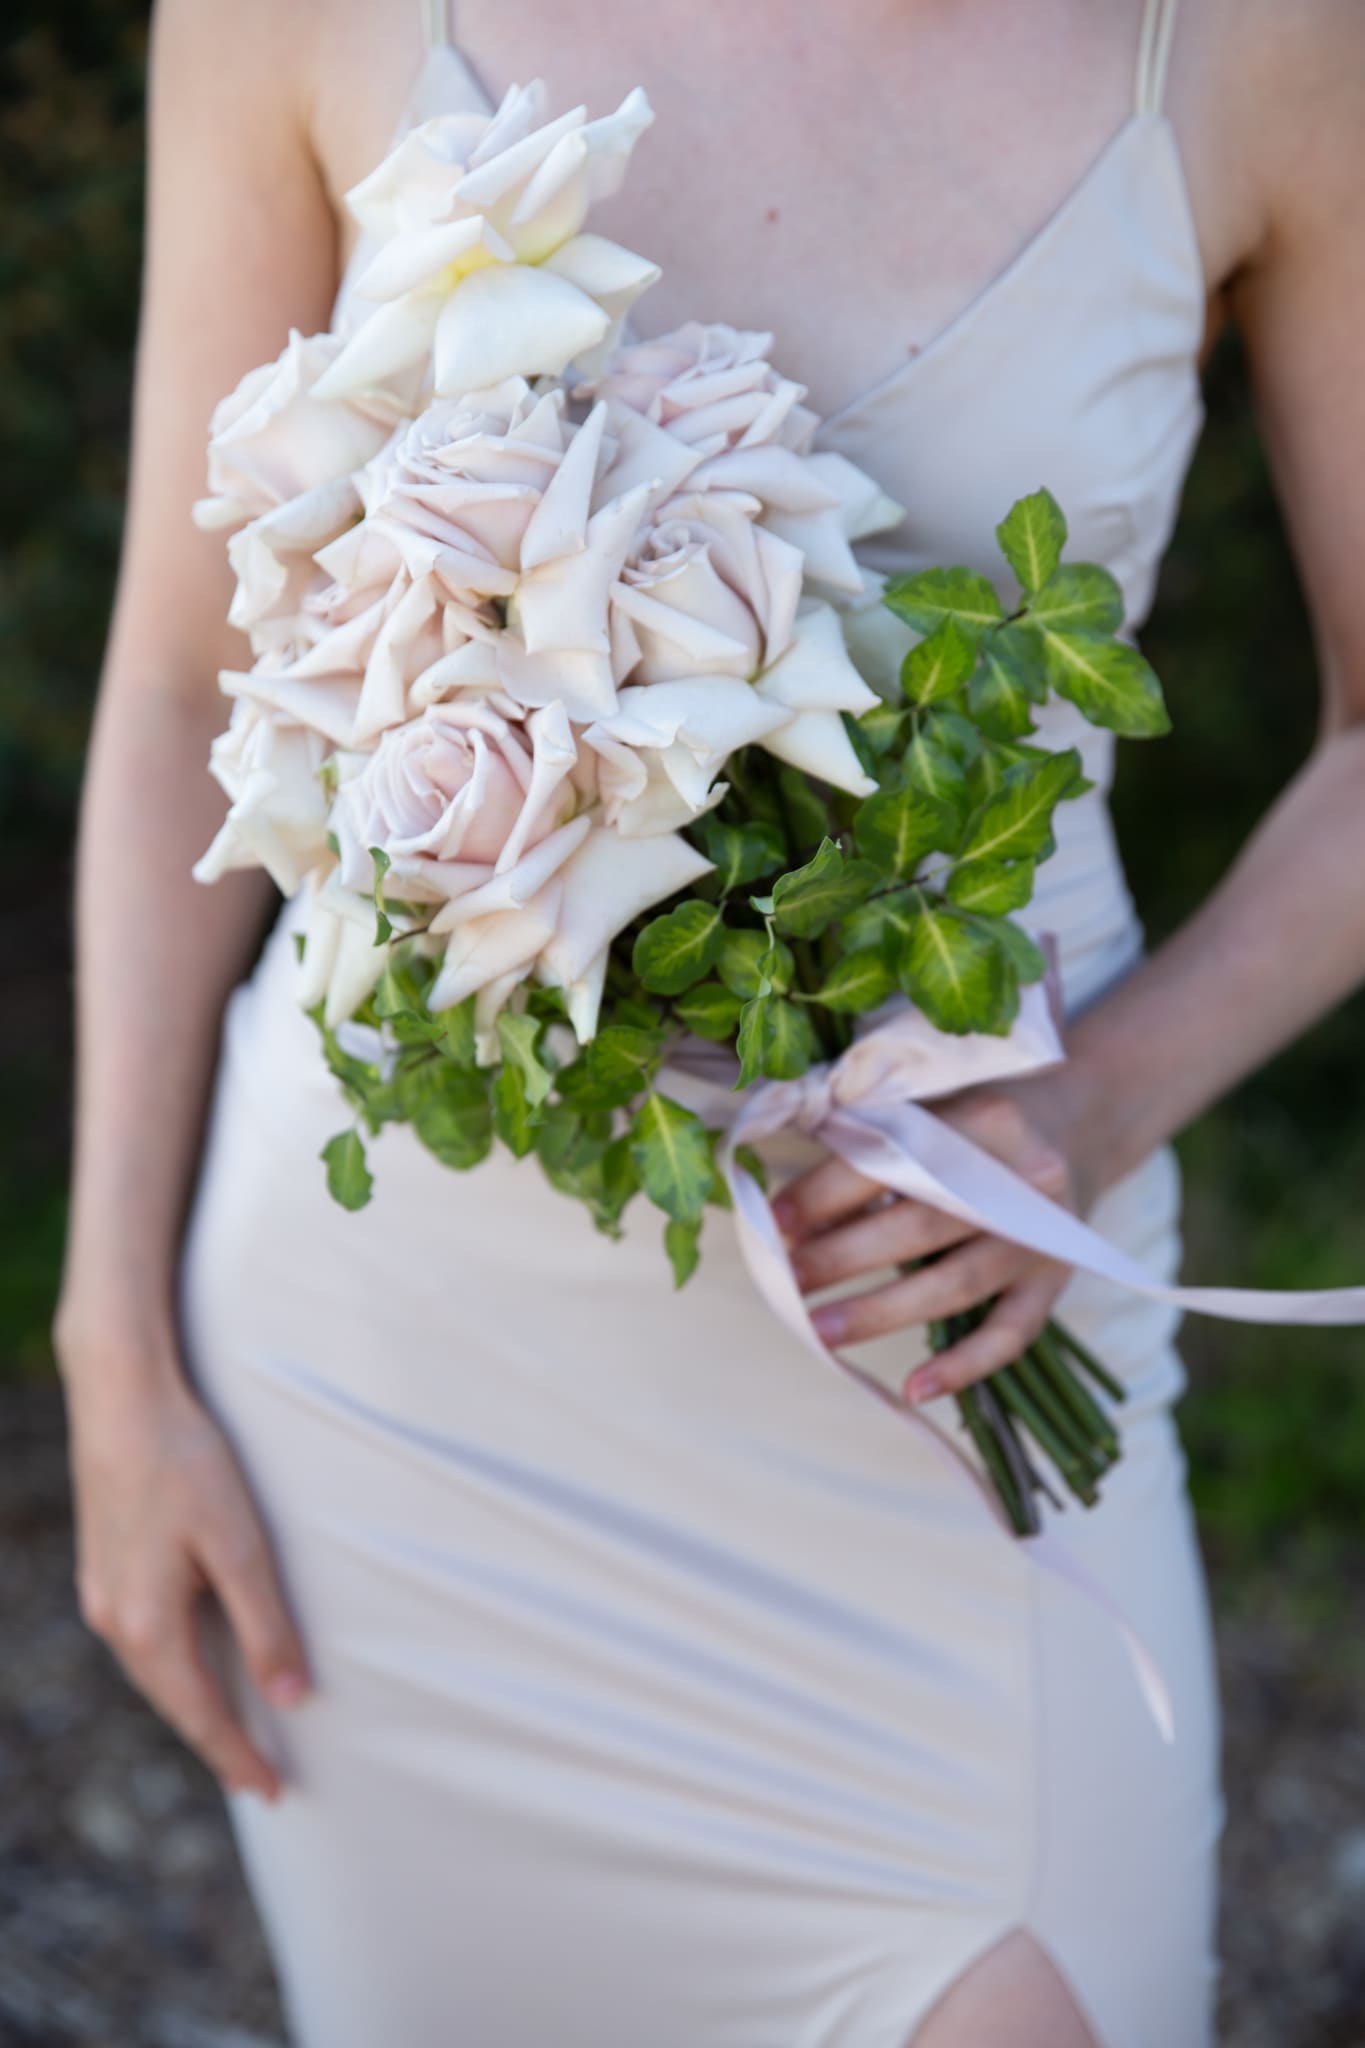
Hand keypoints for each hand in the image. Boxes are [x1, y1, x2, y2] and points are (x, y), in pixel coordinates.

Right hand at [57, 1329, 309, 1800]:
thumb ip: (265, 1624)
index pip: (201, 1714)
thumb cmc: (186, 1463)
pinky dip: (175, 1662)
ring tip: (234, 1727)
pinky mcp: (103, 1565)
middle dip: (216, 1739)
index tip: (272, 1794)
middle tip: (259, 1776)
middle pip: (173, 1700)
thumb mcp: (239, 1544)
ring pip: (155, 1669)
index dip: (238, 1756)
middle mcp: (115, 1620)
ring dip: (194, 1701)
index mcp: (148, 1625)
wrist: (120, 1397)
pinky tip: (195, 1657)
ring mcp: (102, 1592)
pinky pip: (143, 1637)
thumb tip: (291, 1699)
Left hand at [772, 1080, 1090, 1402]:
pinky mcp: (1057, 1281)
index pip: (893, 1160)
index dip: (826, 1193)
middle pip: (921, 1226)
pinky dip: (964, 1367)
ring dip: (881, 1312)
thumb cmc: (980, 1119)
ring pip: (956, 1284)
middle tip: (784, 1283)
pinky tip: (913, 1389)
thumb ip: (873, 1145)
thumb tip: (793, 1215)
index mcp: (984, 1120)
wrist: (1081, 1123)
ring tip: (818, 1332)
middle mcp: (1023, 1179)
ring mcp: (1045, 1237)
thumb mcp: (935, 1108)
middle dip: (842, 1257)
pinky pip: (1010, 1334)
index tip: (775, 1221)